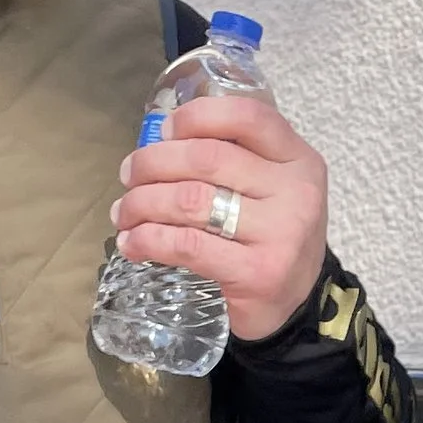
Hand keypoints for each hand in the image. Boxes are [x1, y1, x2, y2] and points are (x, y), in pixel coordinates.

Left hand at [112, 87, 328, 345]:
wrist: (292, 305)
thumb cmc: (268, 237)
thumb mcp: (268, 187)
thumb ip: (233, 157)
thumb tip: (158, 138)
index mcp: (297, 160)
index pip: (247, 117)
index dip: (196, 116)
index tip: (164, 131)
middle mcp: (296, 192)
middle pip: (207, 157)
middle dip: (153, 162)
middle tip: (129, 175)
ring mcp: (280, 234)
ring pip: (191, 200)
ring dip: (143, 203)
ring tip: (125, 212)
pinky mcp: (258, 273)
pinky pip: (188, 245)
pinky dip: (149, 240)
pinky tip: (133, 243)